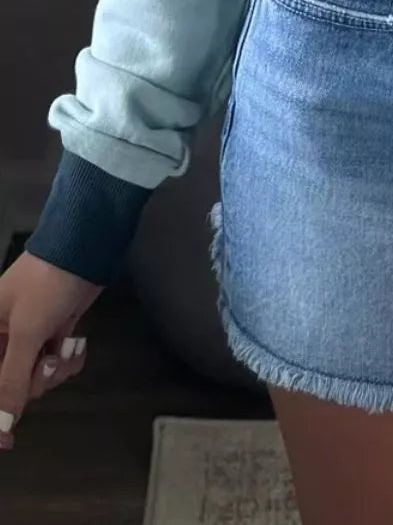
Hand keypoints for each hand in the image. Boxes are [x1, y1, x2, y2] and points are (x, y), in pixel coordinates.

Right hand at [0, 251, 103, 451]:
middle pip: (10, 386)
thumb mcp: (26, 333)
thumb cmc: (46, 284)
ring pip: (35, 378)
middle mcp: (0, 339)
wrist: (84, 249)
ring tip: (63, 347)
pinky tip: (77, 342)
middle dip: (32, 380)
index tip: (6, 443)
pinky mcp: (52, 335)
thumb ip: (10, 381)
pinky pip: (55, 365)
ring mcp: (27, 338)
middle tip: (46, 361)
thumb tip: (0, 428)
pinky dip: (68, 359)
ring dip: (54, 369)